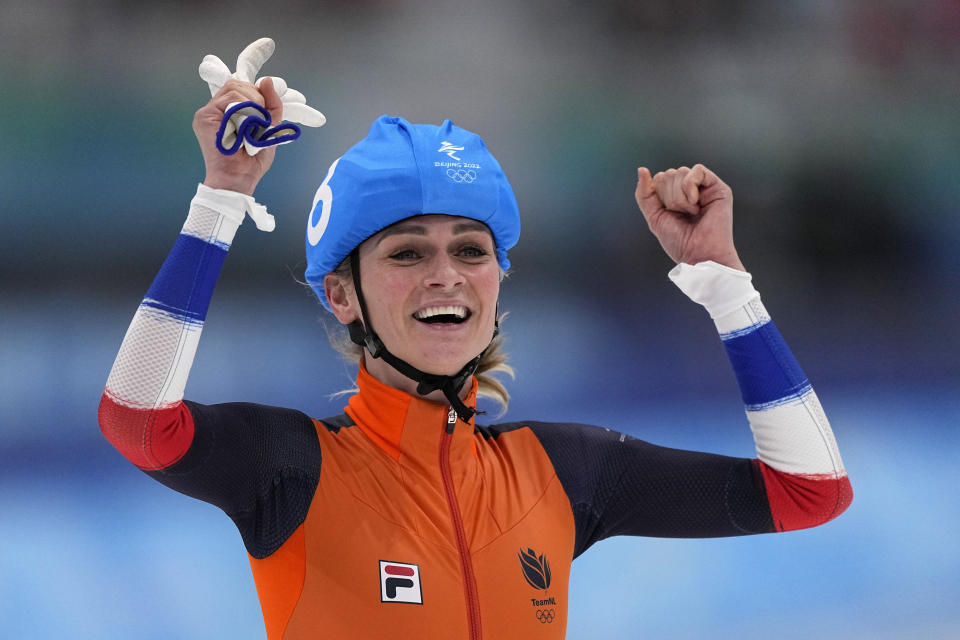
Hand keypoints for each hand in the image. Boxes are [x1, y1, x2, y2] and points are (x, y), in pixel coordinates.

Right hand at [192, 77, 281, 194]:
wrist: (239, 178)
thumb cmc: (252, 160)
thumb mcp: (269, 128)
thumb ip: (271, 105)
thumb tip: (268, 80)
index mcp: (227, 110)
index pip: (240, 87)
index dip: (257, 94)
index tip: (265, 112)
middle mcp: (215, 109)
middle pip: (237, 84)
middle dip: (257, 98)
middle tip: (261, 120)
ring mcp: (208, 112)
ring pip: (235, 89)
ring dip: (253, 104)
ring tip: (254, 125)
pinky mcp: (204, 116)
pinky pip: (230, 100)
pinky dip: (245, 110)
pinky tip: (246, 126)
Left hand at [635, 164, 744, 270]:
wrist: (699, 254)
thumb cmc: (680, 241)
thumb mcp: (654, 216)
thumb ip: (645, 194)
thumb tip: (642, 169)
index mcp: (676, 195)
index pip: (659, 179)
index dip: (659, 196)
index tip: (669, 214)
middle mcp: (690, 189)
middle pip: (669, 174)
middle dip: (669, 197)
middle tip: (682, 215)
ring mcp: (705, 188)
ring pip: (681, 172)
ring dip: (680, 197)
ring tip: (691, 213)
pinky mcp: (718, 188)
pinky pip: (698, 170)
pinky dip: (691, 186)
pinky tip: (695, 203)